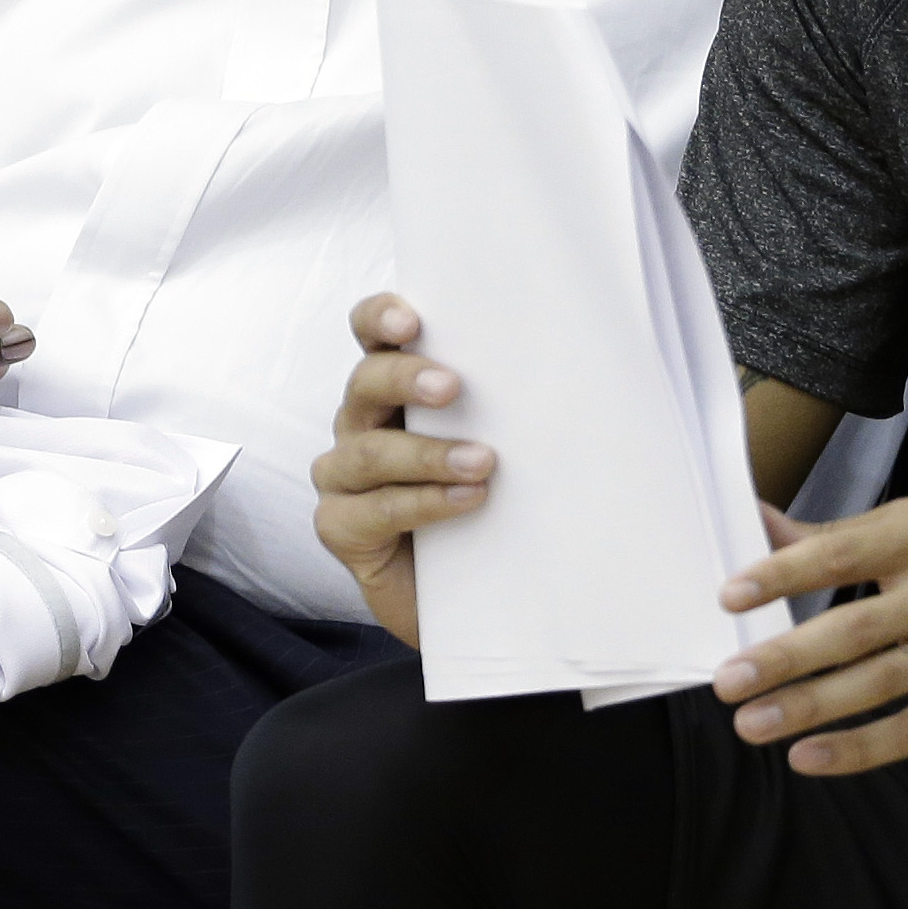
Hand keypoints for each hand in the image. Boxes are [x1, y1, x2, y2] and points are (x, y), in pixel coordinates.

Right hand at [308, 293, 495, 647]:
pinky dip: (424, 503)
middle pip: (365, 383)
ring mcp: (342, 476)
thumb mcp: (502, 439)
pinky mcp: (340, 527)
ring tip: (482, 462)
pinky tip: (467, 501)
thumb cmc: (492, 500)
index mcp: (395, 386)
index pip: (373, 334)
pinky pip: (375, 509)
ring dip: (427, 454)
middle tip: (453, 387)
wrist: (476, 590)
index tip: (411, 319)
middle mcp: (361, 422)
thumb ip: (506, 403)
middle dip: (406, 378)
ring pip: (369, 451)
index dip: (381, 318)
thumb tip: (568, 366)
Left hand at [710, 493, 907, 775]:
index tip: (731, 595)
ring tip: (751, 723)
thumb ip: (853, 533)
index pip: (842, 554)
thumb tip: (769, 527)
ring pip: (874, 685)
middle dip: (783, 657)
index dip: (783, 575)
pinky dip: (860, 749)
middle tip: (727, 678)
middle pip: (850, 629)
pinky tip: (810, 758)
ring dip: (807, 708)